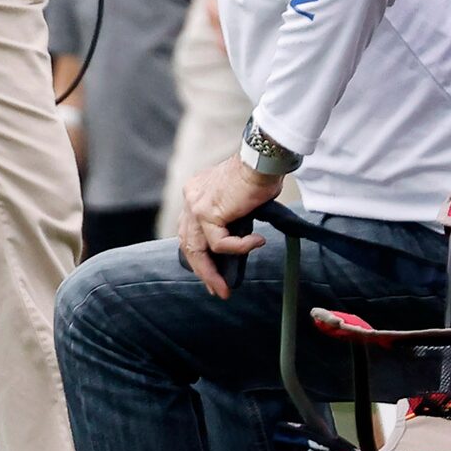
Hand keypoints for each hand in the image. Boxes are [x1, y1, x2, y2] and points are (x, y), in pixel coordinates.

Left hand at [178, 157, 276, 297]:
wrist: (263, 160)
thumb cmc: (259, 176)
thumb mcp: (238, 202)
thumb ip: (230, 220)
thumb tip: (238, 244)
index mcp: (195, 193)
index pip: (188, 231)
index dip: (198, 256)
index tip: (210, 274)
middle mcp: (191, 198)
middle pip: (188, 244)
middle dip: (202, 270)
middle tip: (216, 289)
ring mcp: (196, 205)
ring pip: (198, 249)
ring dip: (212, 272)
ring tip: (225, 287)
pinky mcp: (208, 212)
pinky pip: (221, 244)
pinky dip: (240, 248)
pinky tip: (258, 243)